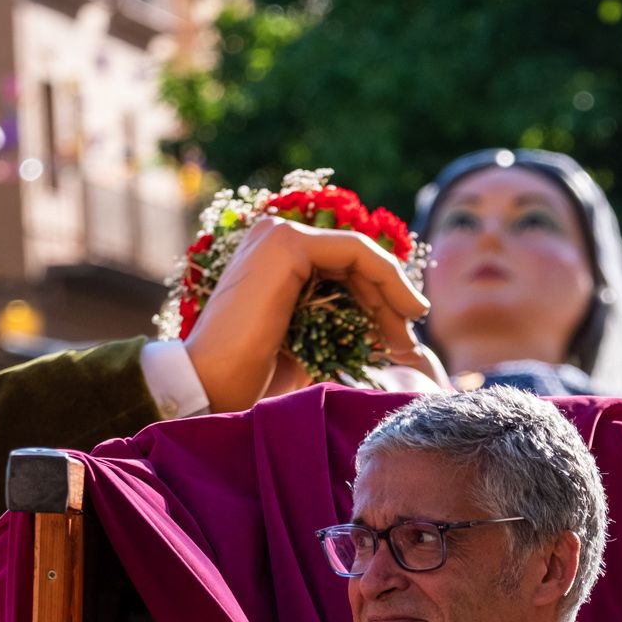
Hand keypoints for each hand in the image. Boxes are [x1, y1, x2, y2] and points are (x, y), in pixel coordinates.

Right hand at [184, 217, 435, 411]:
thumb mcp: (308, 343)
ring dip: (393, 293)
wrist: (212, 387)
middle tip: (408, 345)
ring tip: (408, 337)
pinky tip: (406, 311)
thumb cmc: (255, 378)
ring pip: (360, 254)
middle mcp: (274, 236)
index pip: (343, 266)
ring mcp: (278, 234)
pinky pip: (356, 252)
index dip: (380, 298)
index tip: (403, 340)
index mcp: (274, 257)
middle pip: (354, 260)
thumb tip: (389, 326)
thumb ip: (337, 322)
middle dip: (390, 300)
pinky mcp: (287, 243)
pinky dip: (387, 279)